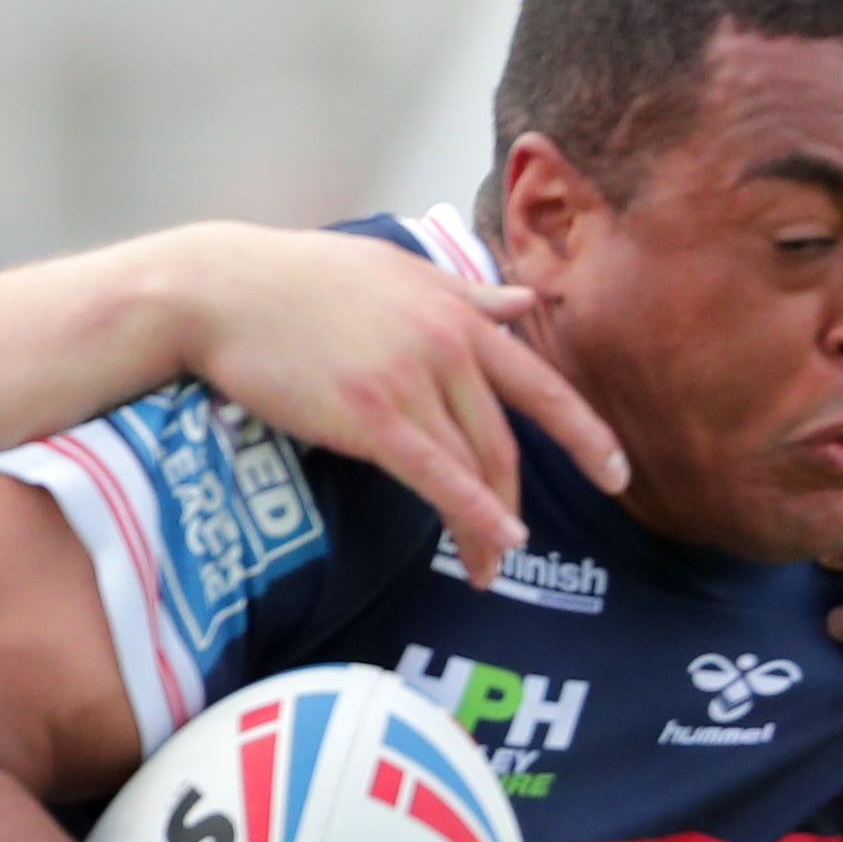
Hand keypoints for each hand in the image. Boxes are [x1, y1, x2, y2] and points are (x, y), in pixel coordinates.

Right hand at [158, 227, 630, 590]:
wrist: (224, 288)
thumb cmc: (300, 280)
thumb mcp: (397, 271)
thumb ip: (465, 295)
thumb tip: (521, 303)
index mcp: (459, 313)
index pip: (540, 384)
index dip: (585, 434)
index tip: (617, 473)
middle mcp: (447, 345)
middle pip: (505, 440)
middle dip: (519, 500)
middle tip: (519, 550)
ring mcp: (411, 379)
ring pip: (473, 466)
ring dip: (487, 527)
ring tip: (486, 570)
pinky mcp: (370, 414)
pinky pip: (437, 474)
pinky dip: (473, 514)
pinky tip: (497, 544)